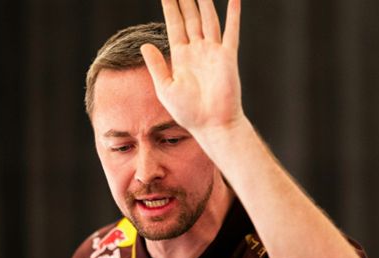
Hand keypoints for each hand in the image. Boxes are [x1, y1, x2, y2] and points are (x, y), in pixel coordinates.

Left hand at [141, 0, 243, 135]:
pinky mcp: (227, 57)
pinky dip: (233, 14)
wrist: (212, 124)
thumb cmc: (188, 112)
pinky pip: (231, 32)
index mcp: (181, 57)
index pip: (174, 24)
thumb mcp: (165, 89)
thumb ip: (156, 66)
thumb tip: (144, 45)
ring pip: (208, 19)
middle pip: (191, 17)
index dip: (170, 7)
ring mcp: (213, 52)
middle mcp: (197, 51)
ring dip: (205, 2)